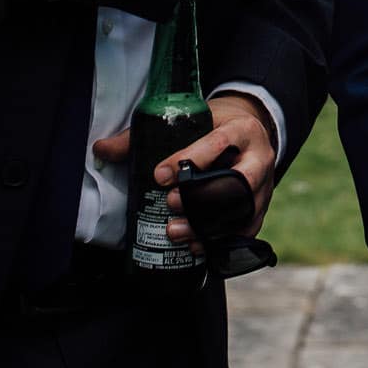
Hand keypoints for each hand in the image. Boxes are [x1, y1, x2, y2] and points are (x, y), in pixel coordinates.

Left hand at [91, 92, 275, 250]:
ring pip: (243, 211)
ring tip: (175, 233)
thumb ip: (146, 134)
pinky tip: (196, 247)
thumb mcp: (190, 120)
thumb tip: (102, 149)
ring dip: (208, 227)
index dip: (190, 159)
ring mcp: (265, 185)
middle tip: (170, 205)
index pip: (219, 142)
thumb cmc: (215, 125)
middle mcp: (259, 157)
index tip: (160, 175)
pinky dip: (221, 242)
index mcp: (242, 128)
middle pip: (239, 183)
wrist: (251, 132)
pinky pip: (246, 230)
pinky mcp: (262, 207)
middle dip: (202, 199)